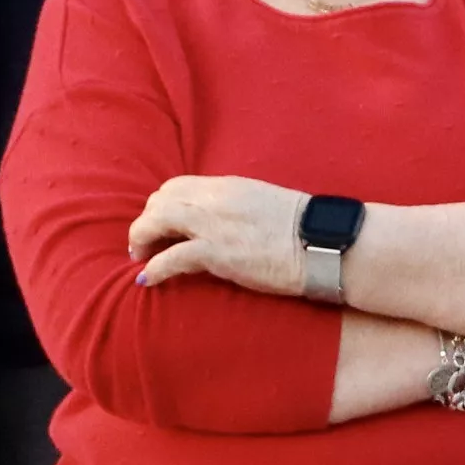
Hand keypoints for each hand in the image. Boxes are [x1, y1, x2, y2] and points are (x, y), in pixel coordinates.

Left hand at [131, 176, 311, 295]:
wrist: (324, 245)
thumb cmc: (303, 230)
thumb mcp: (263, 203)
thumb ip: (235, 207)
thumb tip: (218, 222)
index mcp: (227, 186)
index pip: (175, 186)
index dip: (160, 206)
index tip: (161, 224)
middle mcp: (215, 199)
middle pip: (159, 201)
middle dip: (146, 222)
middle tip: (146, 243)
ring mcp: (214, 225)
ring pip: (156, 222)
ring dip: (141, 240)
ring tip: (140, 257)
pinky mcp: (217, 253)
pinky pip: (171, 258)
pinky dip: (154, 268)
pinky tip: (148, 278)